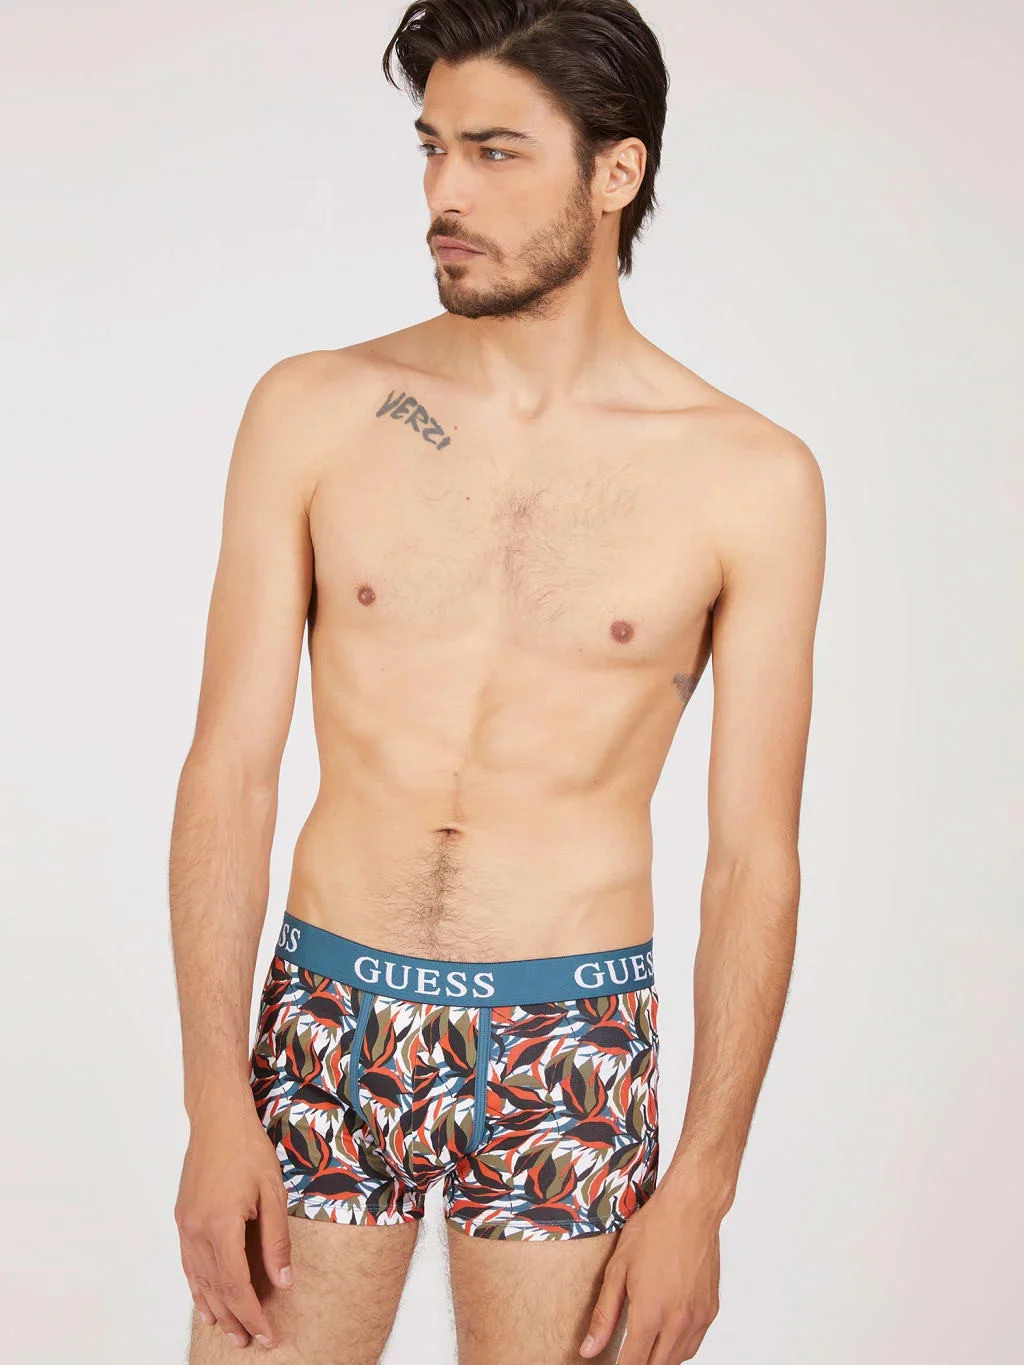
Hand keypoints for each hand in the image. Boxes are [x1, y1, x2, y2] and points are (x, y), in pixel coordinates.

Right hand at [174, 1099, 293, 1348]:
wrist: (218, 1120)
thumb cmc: (248, 1150)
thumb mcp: (272, 1193)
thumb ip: (276, 1241)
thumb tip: (283, 1282)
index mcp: (221, 1226)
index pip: (237, 1285)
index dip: (252, 1314)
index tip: (267, 1335)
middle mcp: (197, 1231)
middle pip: (215, 1289)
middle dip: (235, 1318)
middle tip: (250, 1342)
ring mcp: (185, 1226)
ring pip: (199, 1280)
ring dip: (214, 1308)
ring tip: (229, 1331)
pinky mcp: (183, 1219)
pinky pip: (189, 1263)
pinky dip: (198, 1287)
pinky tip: (205, 1301)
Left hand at [579, 1180, 721, 1362]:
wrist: (691, 1209)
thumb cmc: (653, 1230)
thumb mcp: (617, 1269)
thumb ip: (604, 1315)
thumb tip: (589, 1349)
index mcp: (650, 1313)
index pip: (634, 1364)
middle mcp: (677, 1321)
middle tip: (627, 1354)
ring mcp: (698, 1317)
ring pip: (679, 1359)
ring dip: (661, 1359)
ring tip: (645, 1347)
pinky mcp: (711, 1310)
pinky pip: (695, 1343)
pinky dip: (680, 1346)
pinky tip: (666, 1333)